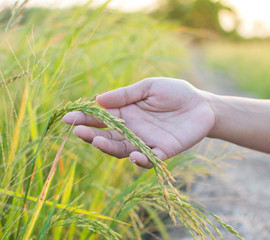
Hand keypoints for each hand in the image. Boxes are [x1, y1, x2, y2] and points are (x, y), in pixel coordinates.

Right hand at [62, 77, 214, 167]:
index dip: (84, 117)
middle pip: (107, 136)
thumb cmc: (174, 93)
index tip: (67, 116)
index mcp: (126, 113)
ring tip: (98, 141)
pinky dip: (141, 160)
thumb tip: (99, 99)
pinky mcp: (163, 151)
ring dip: (109, 147)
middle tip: (78, 130)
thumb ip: (126, 94)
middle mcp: (132, 130)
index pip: (100, 117)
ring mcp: (145, 142)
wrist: (201, 105)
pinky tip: (133, 155)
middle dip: (91, 134)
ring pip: (122, 150)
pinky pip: (149, 159)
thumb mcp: (149, 87)